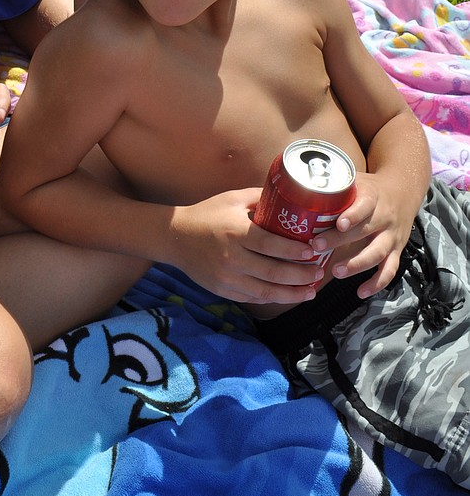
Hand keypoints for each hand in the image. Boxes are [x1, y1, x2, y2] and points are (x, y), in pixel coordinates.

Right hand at [171, 189, 325, 306]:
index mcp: (236, 232)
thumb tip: (293, 197)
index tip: (314, 252)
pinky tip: (288, 294)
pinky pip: (253, 298)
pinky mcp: (223, 290)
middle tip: (320, 273)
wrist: (175, 237)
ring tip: (311, 291)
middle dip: (301, 276)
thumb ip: (262, 199)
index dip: (294, 251)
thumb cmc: (207, 214)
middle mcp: (231, 258)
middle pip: (273, 272)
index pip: (270, 245)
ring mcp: (226, 277)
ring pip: (266, 292)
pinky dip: (273, 298)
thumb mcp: (232, 199)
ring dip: (292, 293)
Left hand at [317, 172, 414, 298]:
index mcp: (373, 197)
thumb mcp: (355, 180)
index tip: (338, 224)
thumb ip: (332, 186)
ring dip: (357, 264)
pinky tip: (361, 292)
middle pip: (365, 230)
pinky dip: (377, 283)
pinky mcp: (396, 251)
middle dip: (341, 241)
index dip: (353, 215)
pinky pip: (389, 270)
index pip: (365, 205)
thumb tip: (295, 188)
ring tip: (336, 272)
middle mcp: (384, 218)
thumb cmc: (370, 188)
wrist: (403, 193)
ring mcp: (391, 236)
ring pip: (378, 253)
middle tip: (317, 246)